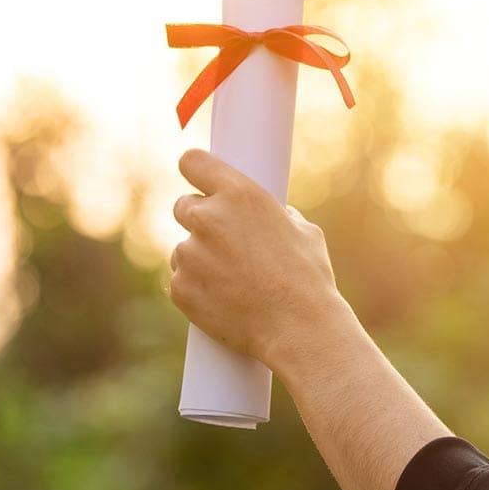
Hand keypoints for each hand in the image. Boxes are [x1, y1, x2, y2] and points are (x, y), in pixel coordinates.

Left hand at [168, 149, 352, 372]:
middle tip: (225, 240)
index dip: (196, 170)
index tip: (198, 178)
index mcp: (239, 195)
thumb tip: (270, 215)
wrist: (299, 328)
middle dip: (200, 220)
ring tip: (235, 280)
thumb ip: (275, 215)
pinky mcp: (180, 287)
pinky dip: (197, 288)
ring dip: (201, 259)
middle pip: (183, 207)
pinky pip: (181, 280)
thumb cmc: (308, 278)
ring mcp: (189, 254)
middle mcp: (207, 219)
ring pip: (184, 249)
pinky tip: (226, 298)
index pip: (193, 162)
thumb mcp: (303, 231)